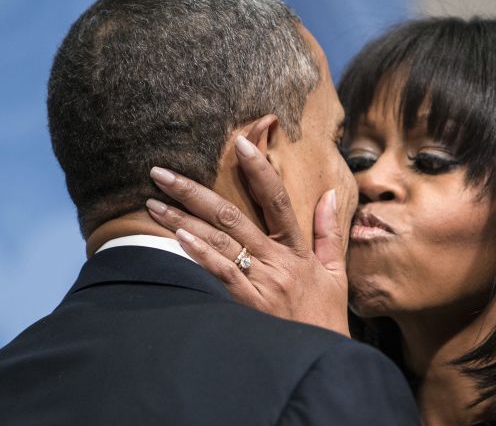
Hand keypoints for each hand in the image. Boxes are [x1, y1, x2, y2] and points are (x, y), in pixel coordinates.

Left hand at [146, 134, 349, 336]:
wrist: (322, 358)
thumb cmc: (326, 316)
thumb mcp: (335, 272)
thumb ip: (328, 232)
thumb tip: (328, 195)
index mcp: (298, 250)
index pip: (277, 200)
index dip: (259, 170)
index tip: (239, 143)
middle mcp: (278, 261)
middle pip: (233, 217)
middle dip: (194, 192)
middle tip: (161, 172)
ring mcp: (262, 283)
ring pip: (220, 242)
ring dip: (183, 219)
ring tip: (153, 202)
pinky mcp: (249, 305)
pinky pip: (221, 274)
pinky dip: (200, 254)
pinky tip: (178, 237)